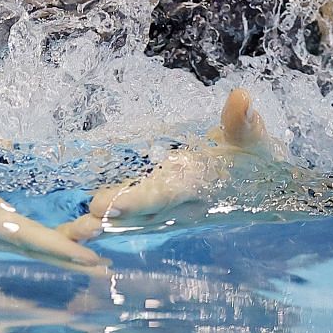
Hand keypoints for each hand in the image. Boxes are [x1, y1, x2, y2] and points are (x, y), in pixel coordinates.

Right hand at [0, 142, 106, 268]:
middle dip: (67, 252)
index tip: (94, 262)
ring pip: (23, 234)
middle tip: (102, 264)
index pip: (27, 237)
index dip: (62, 248)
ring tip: (83, 241)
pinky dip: (31, 226)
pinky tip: (41, 219)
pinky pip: (8, 220)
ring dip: (53, 240)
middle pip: (33, 243)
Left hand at [60, 87, 286, 242]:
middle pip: (138, 216)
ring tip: (68, 235)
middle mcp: (180, 204)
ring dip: (101, 229)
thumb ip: (241, 121)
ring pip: (130, 222)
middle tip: (76, 228)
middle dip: (107, 221)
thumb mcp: (251, 137)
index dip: (137, 201)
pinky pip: (131, 220)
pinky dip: (107, 225)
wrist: (264, 189)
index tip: (109, 205)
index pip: (164, 194)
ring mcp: (170, 211)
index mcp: (196, 184)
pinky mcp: (162, 210)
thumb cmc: (253, 157)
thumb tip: (242, 97)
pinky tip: (77, 231)